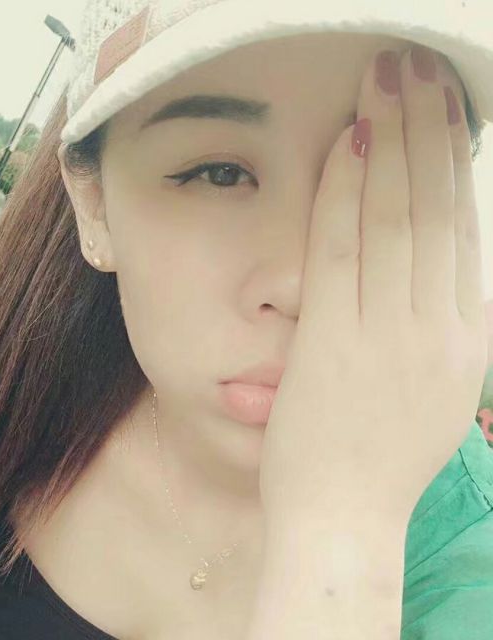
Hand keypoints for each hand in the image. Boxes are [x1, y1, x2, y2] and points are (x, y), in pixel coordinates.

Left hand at [259, 45, 487, 524]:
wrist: (343, 521)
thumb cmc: (375, 459)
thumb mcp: (427, 390)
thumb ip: (431, 328)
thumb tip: (430, 271)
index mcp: (464, 339)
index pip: (460, 230)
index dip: (452, 163)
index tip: (443, 111)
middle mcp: (438, 327)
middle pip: (435, 209)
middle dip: (427, 130)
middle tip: (417, 68)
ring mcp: (389, 333)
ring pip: (396, 217)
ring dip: (392, 141)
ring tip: (388, 79)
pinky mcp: (336, 341)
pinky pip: (342, 249)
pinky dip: (344, 191)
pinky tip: (347, 142)